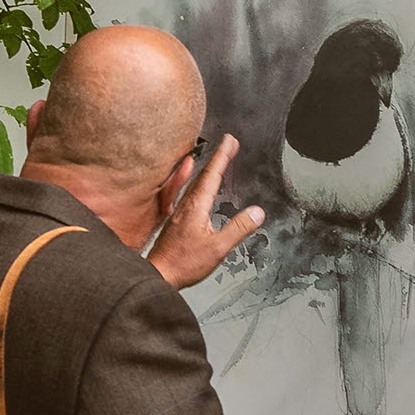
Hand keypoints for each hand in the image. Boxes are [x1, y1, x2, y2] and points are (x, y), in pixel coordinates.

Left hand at [150, 136, 263, 289]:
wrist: (158, 274)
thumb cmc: (184, 263)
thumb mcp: (218, 248)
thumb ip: (237, 228)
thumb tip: (256, 212)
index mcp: (196, 207)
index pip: (212, 175)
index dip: (222, 156)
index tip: (230, 141)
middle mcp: (186, 205)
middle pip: (204, 175)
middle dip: (218, 158)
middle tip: (228, 144)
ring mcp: (179, 212)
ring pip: (195, 183)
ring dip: (208, 169)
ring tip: (217, 160)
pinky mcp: (176, 220)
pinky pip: (188, 193)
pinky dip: (195, 183)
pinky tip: (195, 185)